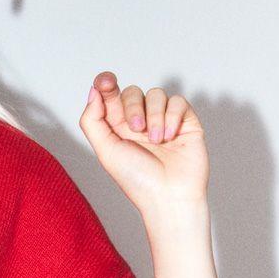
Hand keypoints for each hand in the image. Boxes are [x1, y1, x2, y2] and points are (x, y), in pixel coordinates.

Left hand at [78, 71, 209, 217]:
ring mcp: (163, 120)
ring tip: (157, 141)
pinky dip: (172, 117)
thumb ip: (93, 120)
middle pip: (132, 91)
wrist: (169, 195)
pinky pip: (178, 101)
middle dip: (133, 106)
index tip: (106, 82)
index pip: (110, 95)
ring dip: (154, 116)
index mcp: (117, 127)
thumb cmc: (137, 179)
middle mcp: (139, 121)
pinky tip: (171, 137)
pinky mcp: (185, 121)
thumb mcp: (105, 150)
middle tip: (137, 129)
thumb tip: (93, 91)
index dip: (106, 83)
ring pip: (156, 94)